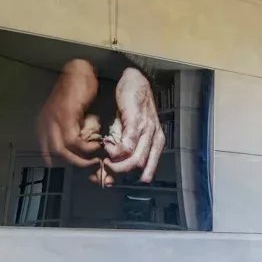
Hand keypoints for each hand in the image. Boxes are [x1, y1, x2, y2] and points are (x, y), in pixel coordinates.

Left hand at [37, 59, 99, 168]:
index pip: (44, 148)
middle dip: (71, 162)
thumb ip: (71, 126)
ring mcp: (55, 119)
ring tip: (94, 158)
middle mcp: (46, 121)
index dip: (52, 159)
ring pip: (63, 150)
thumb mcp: (70, 111)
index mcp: (44, 121)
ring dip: (80, 158)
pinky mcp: (67, 116)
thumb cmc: (77, 88)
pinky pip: (74, 140)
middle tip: (87, 166)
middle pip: (53, 153)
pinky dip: (86, 147)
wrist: (79, 71)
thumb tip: (81, 141)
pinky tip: (96, 145)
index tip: (64, 166)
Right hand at [106, 67, 165, 181]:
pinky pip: (127, 146)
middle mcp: (155, 139)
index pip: (147, 172)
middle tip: (106, 169)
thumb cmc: (132, 105)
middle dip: (120, 174)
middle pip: (141, 170)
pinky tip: (107, 146)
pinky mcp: (136, 122)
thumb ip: (127, 146)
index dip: (129, 180)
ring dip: (116, 164)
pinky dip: (114, 151)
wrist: (134, 81)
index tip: (113, 180)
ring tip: (105, 158)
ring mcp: (147, 131)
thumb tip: (114, 167)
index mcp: (156, 143)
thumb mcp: (133, 130)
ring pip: (135, 161)